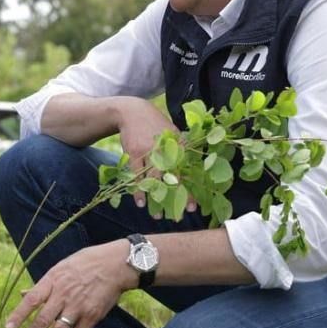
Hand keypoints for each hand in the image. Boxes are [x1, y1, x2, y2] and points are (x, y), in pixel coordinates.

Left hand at [4, 239, 133, 327]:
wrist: (115, 264)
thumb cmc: (84, 264)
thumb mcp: (60, 268)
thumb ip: (43, 285)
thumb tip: (22, 294)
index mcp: (52, 281)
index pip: (31, 300)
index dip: (19, 315)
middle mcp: (63, 294)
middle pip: (42, 321)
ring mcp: (78, 306)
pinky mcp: (92, 315)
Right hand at [114, 98, 195, 215]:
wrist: (133, 112)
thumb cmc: (155, 126)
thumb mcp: (173, 134)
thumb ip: (181, 151)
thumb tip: (192, 171)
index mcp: (178, 145)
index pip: (187, 172)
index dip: (190, 190)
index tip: (193, 207)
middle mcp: (166, 148)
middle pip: (173, 178)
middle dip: (176, 198)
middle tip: (178, 215)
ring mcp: (149, 151)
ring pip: (154, 180)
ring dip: (156, 199)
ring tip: (157, 215)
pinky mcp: (134, 152)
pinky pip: (137, 175)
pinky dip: (139, 190)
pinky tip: (140, 202)